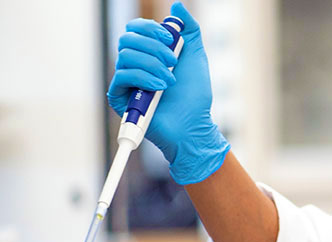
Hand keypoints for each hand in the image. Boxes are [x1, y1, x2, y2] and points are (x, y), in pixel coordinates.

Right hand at [106, 1, 229, 183]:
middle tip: (173, 61)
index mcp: (148, 52)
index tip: (170, 38)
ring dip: (153, 66)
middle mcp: (133, 63)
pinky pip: (123, 75)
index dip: (150, 28)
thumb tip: (177, 5)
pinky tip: (160, 88)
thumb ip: (188, 29)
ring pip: (126, 56)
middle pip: (128, 39)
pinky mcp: (120, 96)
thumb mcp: (195, 56)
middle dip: (154, 47)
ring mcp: (125, 80)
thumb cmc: (194, 94)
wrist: (193, 124)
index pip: (135, 28)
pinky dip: (144, 78)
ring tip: (170, 80)